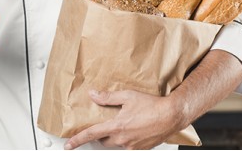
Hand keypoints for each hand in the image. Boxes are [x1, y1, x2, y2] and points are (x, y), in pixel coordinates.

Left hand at [64, 89, 183, 149]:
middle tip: (106, 125)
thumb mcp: (128, 96)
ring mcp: (132, 146)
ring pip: (116, 144)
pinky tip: (135, 129)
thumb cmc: (153, 106)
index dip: (78, 140)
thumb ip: (108, 97)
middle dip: (101, 135)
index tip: (69, 145)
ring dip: (115, 137)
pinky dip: (127, 139)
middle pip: (103, 141)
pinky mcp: (140, 149)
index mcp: (117, 126)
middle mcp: (122, 139)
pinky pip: (128, 146)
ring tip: (125, 124)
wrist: (172, 115)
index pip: (91, 134)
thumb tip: (94, 95)